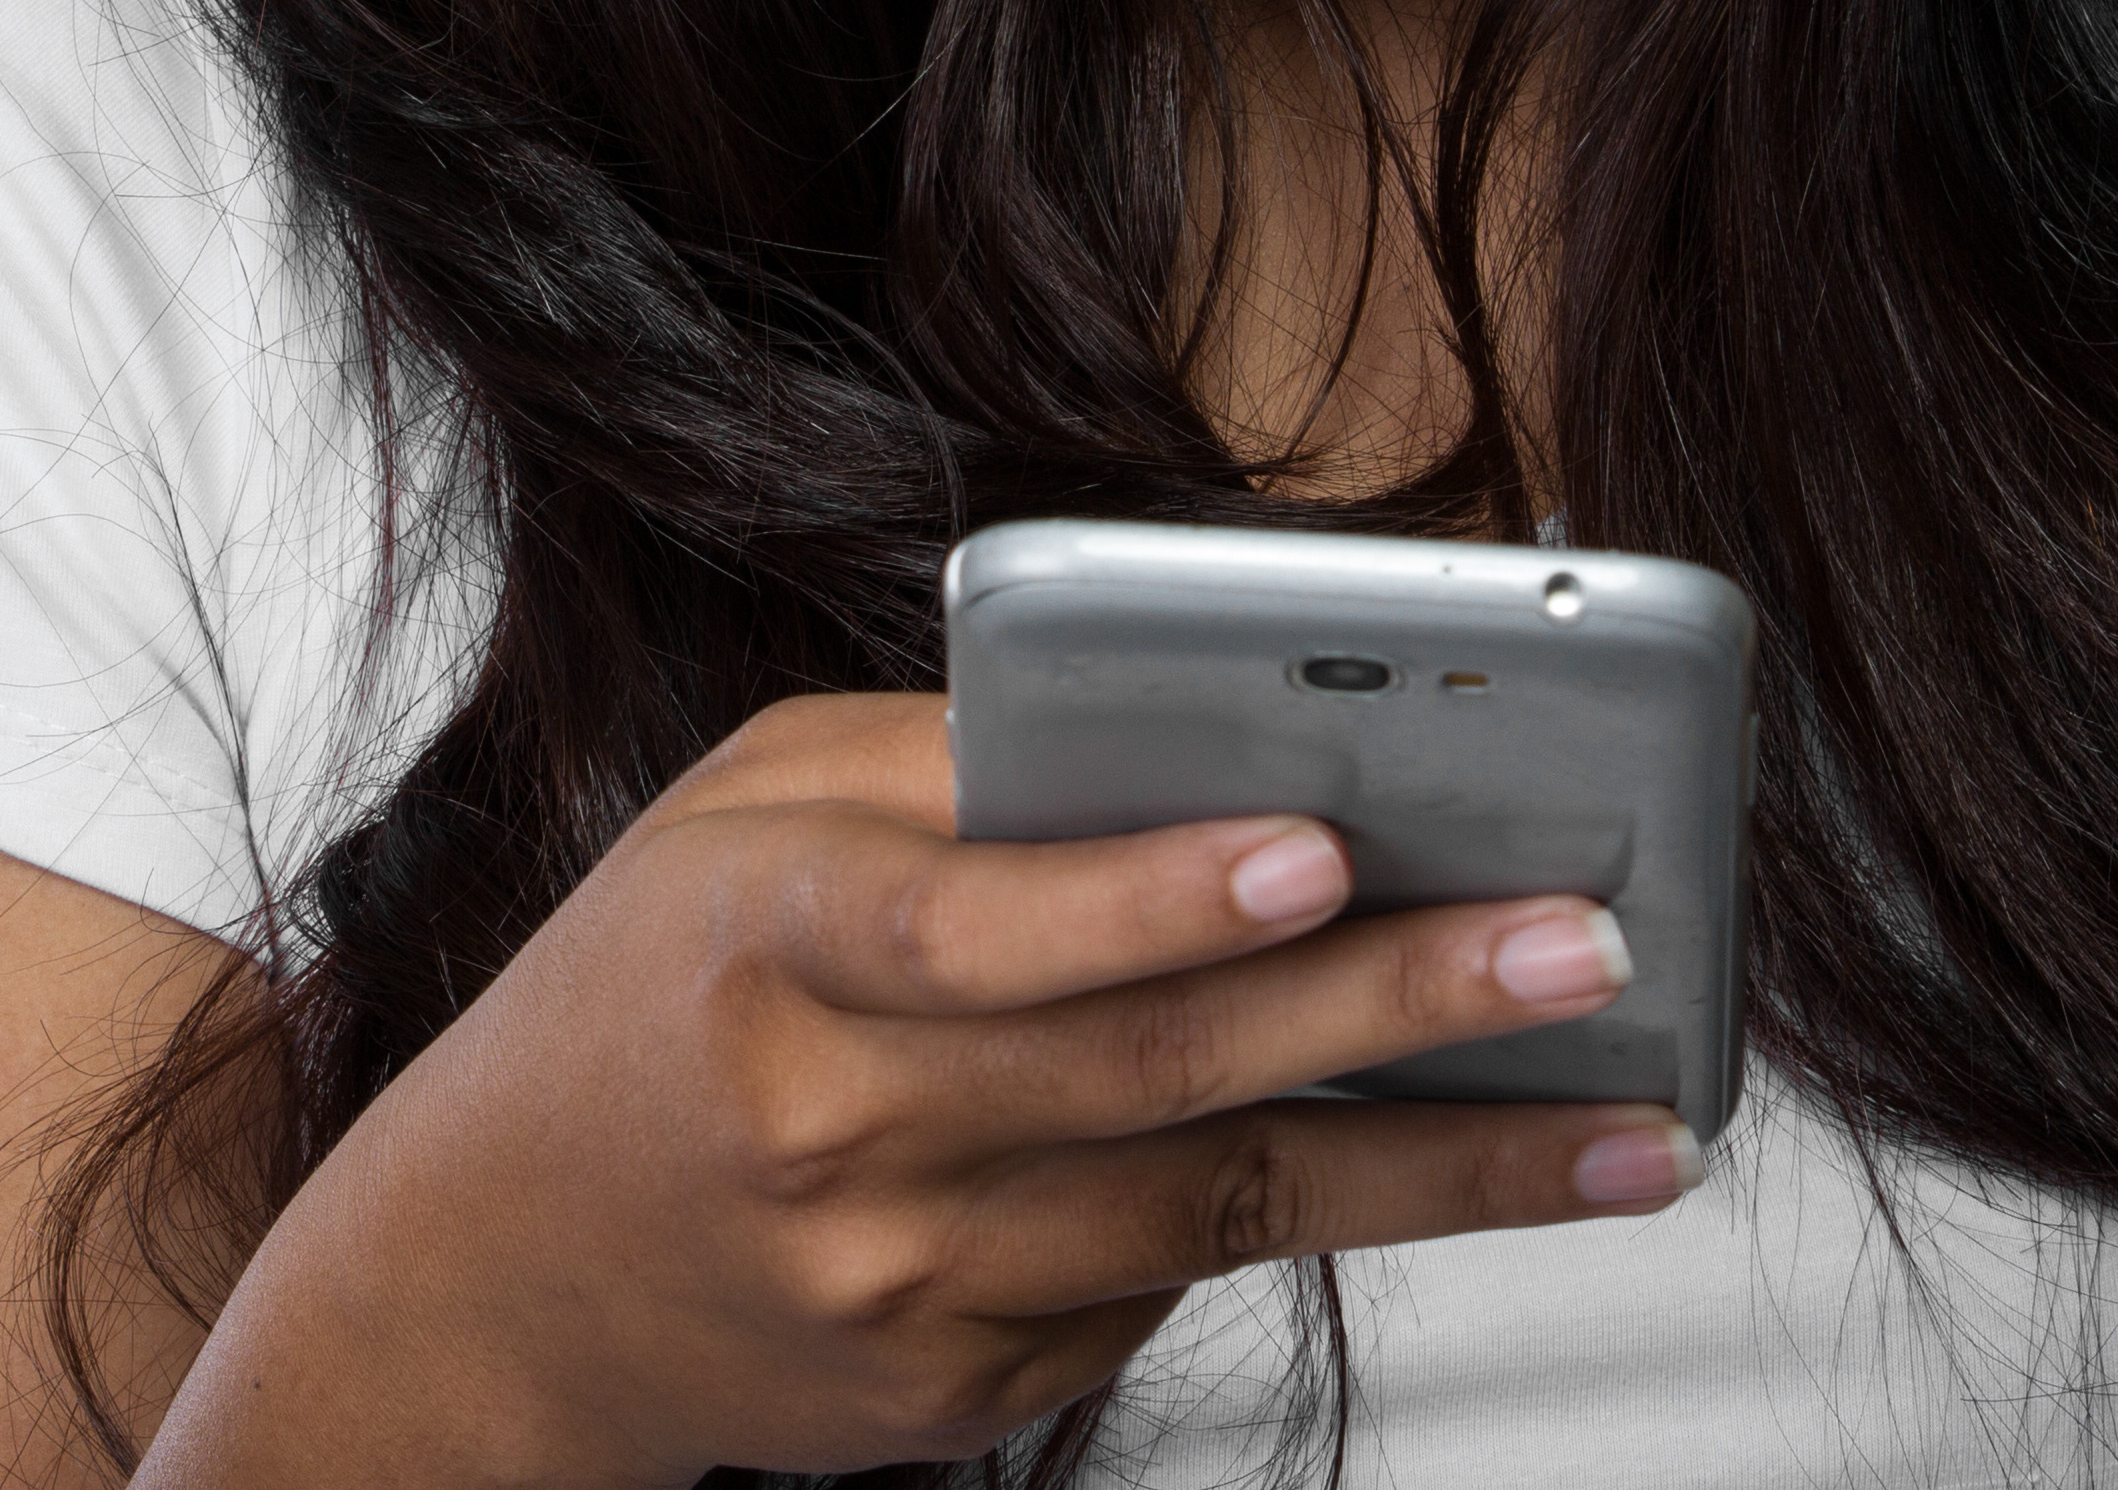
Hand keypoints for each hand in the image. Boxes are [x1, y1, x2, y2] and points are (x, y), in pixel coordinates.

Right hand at [143, 693, 1700, 1488]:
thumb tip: (1189, 723)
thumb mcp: (735, 815)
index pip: (981, 927)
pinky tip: (1426, 1162)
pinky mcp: (955, 1394)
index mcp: (768, 943)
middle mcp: (836, 1130)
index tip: (1319, 845)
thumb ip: (943, 763)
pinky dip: (1294, 1216)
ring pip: (1217, 1212)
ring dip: (1447, 1168)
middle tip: (1588, 949)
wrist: (485, 1283)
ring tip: (1632, 1123)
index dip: (1152, 894)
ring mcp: (902, 1285)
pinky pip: (1162, 1286)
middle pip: (1156, 1073)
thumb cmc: (641, 995)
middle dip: (1398, 1006)